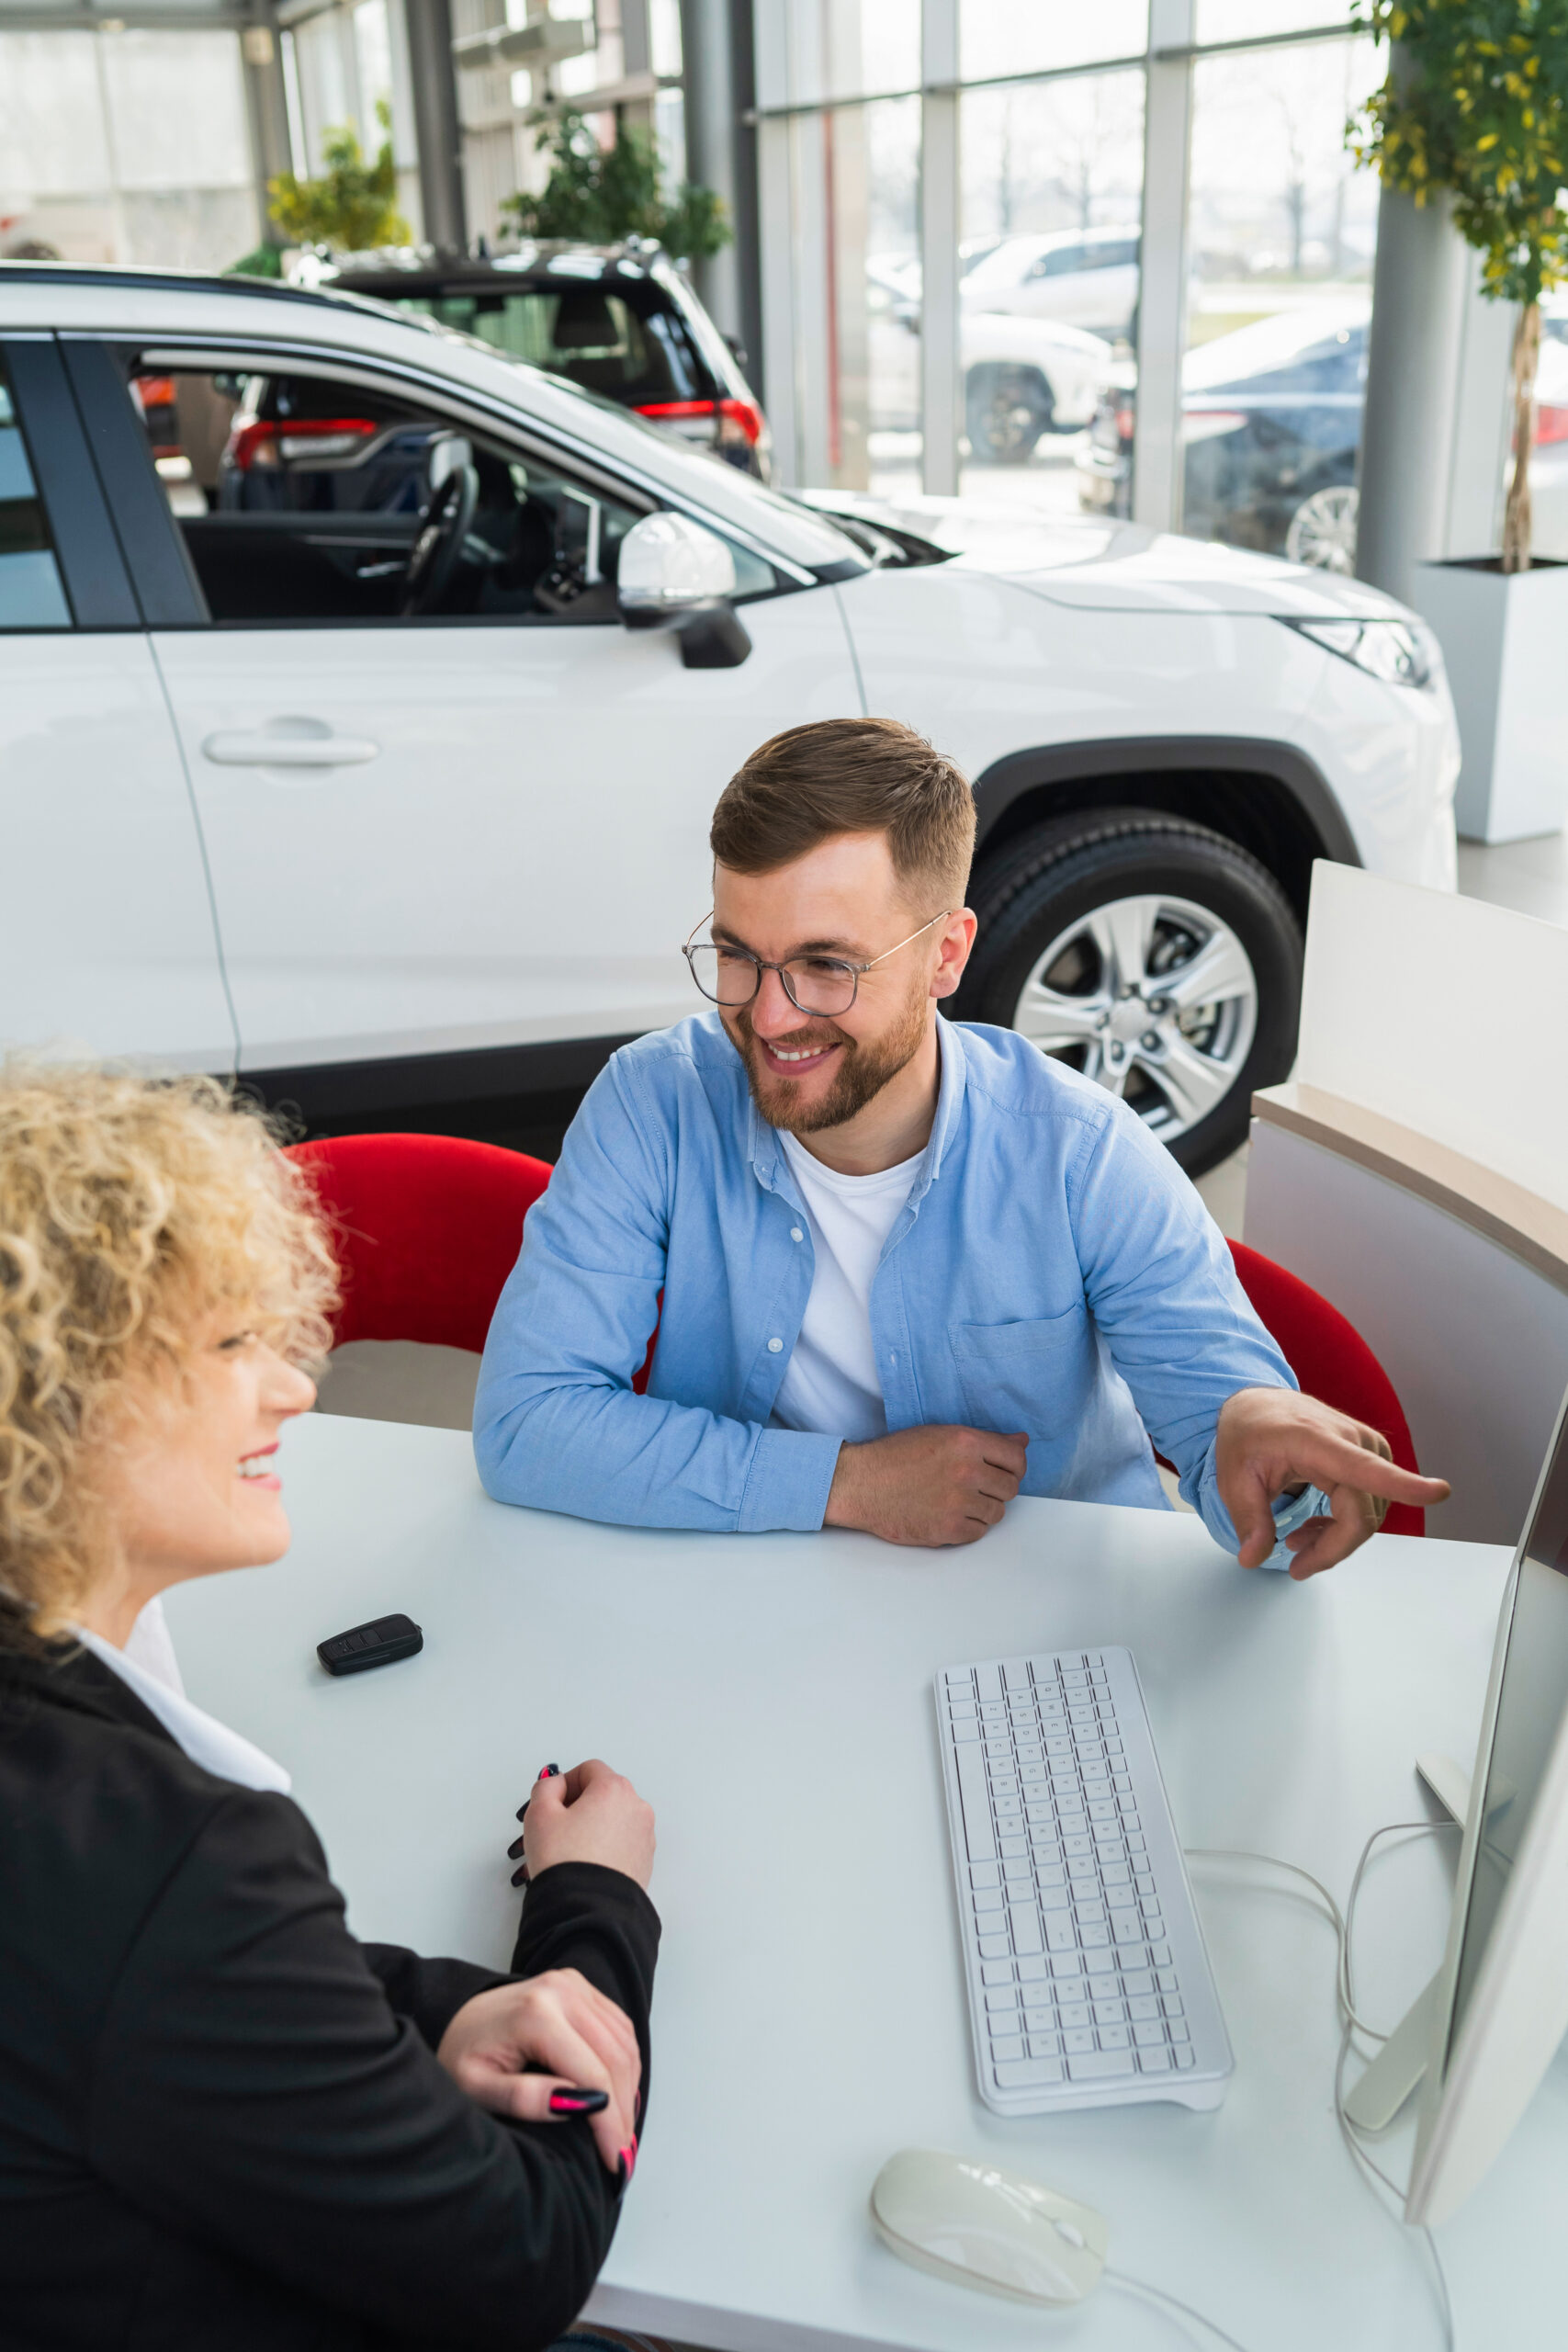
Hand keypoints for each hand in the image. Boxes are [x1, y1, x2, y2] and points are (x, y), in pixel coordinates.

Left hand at [436, 1967, 638, 2174]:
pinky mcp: (581, 1986)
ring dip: (629, 2090)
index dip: (610, 2123)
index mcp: (535, 2014)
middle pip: (616, 2058)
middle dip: (623, 2113)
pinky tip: (616, 2094)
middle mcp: (561, 1990)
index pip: (593, 2074)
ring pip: (624, 2043)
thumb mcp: (477, 2089)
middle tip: (622, 2155)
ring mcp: (574, 1984)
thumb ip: (524, 2098)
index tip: (614, 2162)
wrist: (457, 2019)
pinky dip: (625, 2064)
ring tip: (619, 2131)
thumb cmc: (463, 2057)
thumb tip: (577, 2105)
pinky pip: (619, 2028)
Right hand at [523, 1758, 655, 1888]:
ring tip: (567, 1850)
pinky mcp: (644, 1861)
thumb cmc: (565, 1861)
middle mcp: (636, 1808)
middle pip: (603, 1794)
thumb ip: (546, 1787)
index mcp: (614, 1789)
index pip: (589, 1770)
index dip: (566, 1783)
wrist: (586, 1908)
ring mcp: (644, 1836)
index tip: (553, 1801)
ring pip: (613, 1820)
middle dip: (579, 1806)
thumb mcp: (539, 1813)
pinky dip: (604, 1846)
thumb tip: (556, 1785)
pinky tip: (584, 1862)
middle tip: (556, 1826)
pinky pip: (621, 1843)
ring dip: (591, 1827)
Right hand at [824, 1424, 1028, 1546]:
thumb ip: (984, 1440)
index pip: (1016, 1458)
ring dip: (982, 1510)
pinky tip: (949, 1515)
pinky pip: (978, 1532)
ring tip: (958, 1502)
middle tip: (976, 1489)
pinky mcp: (947, 1528)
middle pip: (1010, 1488)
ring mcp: (957, 1502)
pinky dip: (968, 1527)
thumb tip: (1021, 1441)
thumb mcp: (940, 1434)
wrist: (860, 1483)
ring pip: (996, 1513)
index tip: (1004, 1472)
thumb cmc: (895, 1456)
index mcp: (966, 1442)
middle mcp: (966, 1471)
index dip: (1014, 1467)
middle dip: (997, 1489)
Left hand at [1216, 1387, 1449, 1579]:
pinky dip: (1345, 1525)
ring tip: (1297, 1540)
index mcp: (1316, 1440)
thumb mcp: (1232, 1478)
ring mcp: (1366, 1446)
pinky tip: (1316, 1529)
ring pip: (1368, 1515)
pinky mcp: (1372, 1454)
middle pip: (1362, 1514)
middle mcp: (1351, 1440)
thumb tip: (1254, 1557)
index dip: (1404, 1485)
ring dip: (1336, 1539)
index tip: (1439, 1492)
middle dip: (1332, 1549)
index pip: (1365, 1467)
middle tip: (1296, 1566)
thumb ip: (1248, 1519)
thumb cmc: (1247, 1436)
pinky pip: (1370, 1503)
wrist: (1256, 1406)